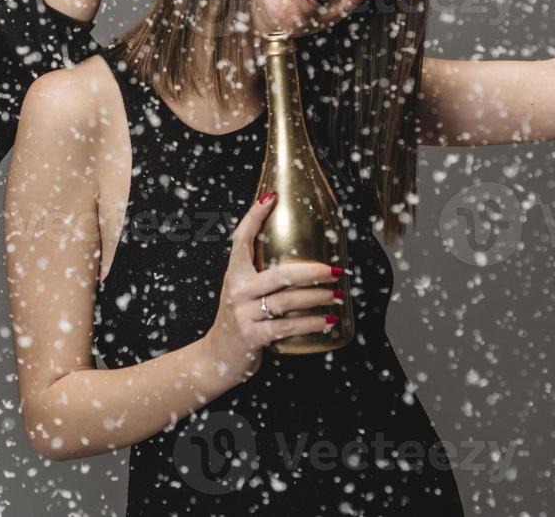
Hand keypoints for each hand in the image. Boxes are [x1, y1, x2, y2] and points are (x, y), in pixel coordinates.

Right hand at [205, 192, 345, 381]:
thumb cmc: (237, 320)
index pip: (242, 238)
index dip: (255, 216)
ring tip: (338, 296)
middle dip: (313, 272)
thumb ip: (259, 276)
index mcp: (233, 274)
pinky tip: (328, 321)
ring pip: (288, 301)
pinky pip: (288, 326)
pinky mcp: (252, 335)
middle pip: (280, 274)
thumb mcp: (241, 292)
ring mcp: (243, 313)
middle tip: (336, 270)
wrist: (216, 357)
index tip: (271, 197)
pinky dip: (311, 324)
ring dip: (318, 299)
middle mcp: (236, 290)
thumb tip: (298, 259)